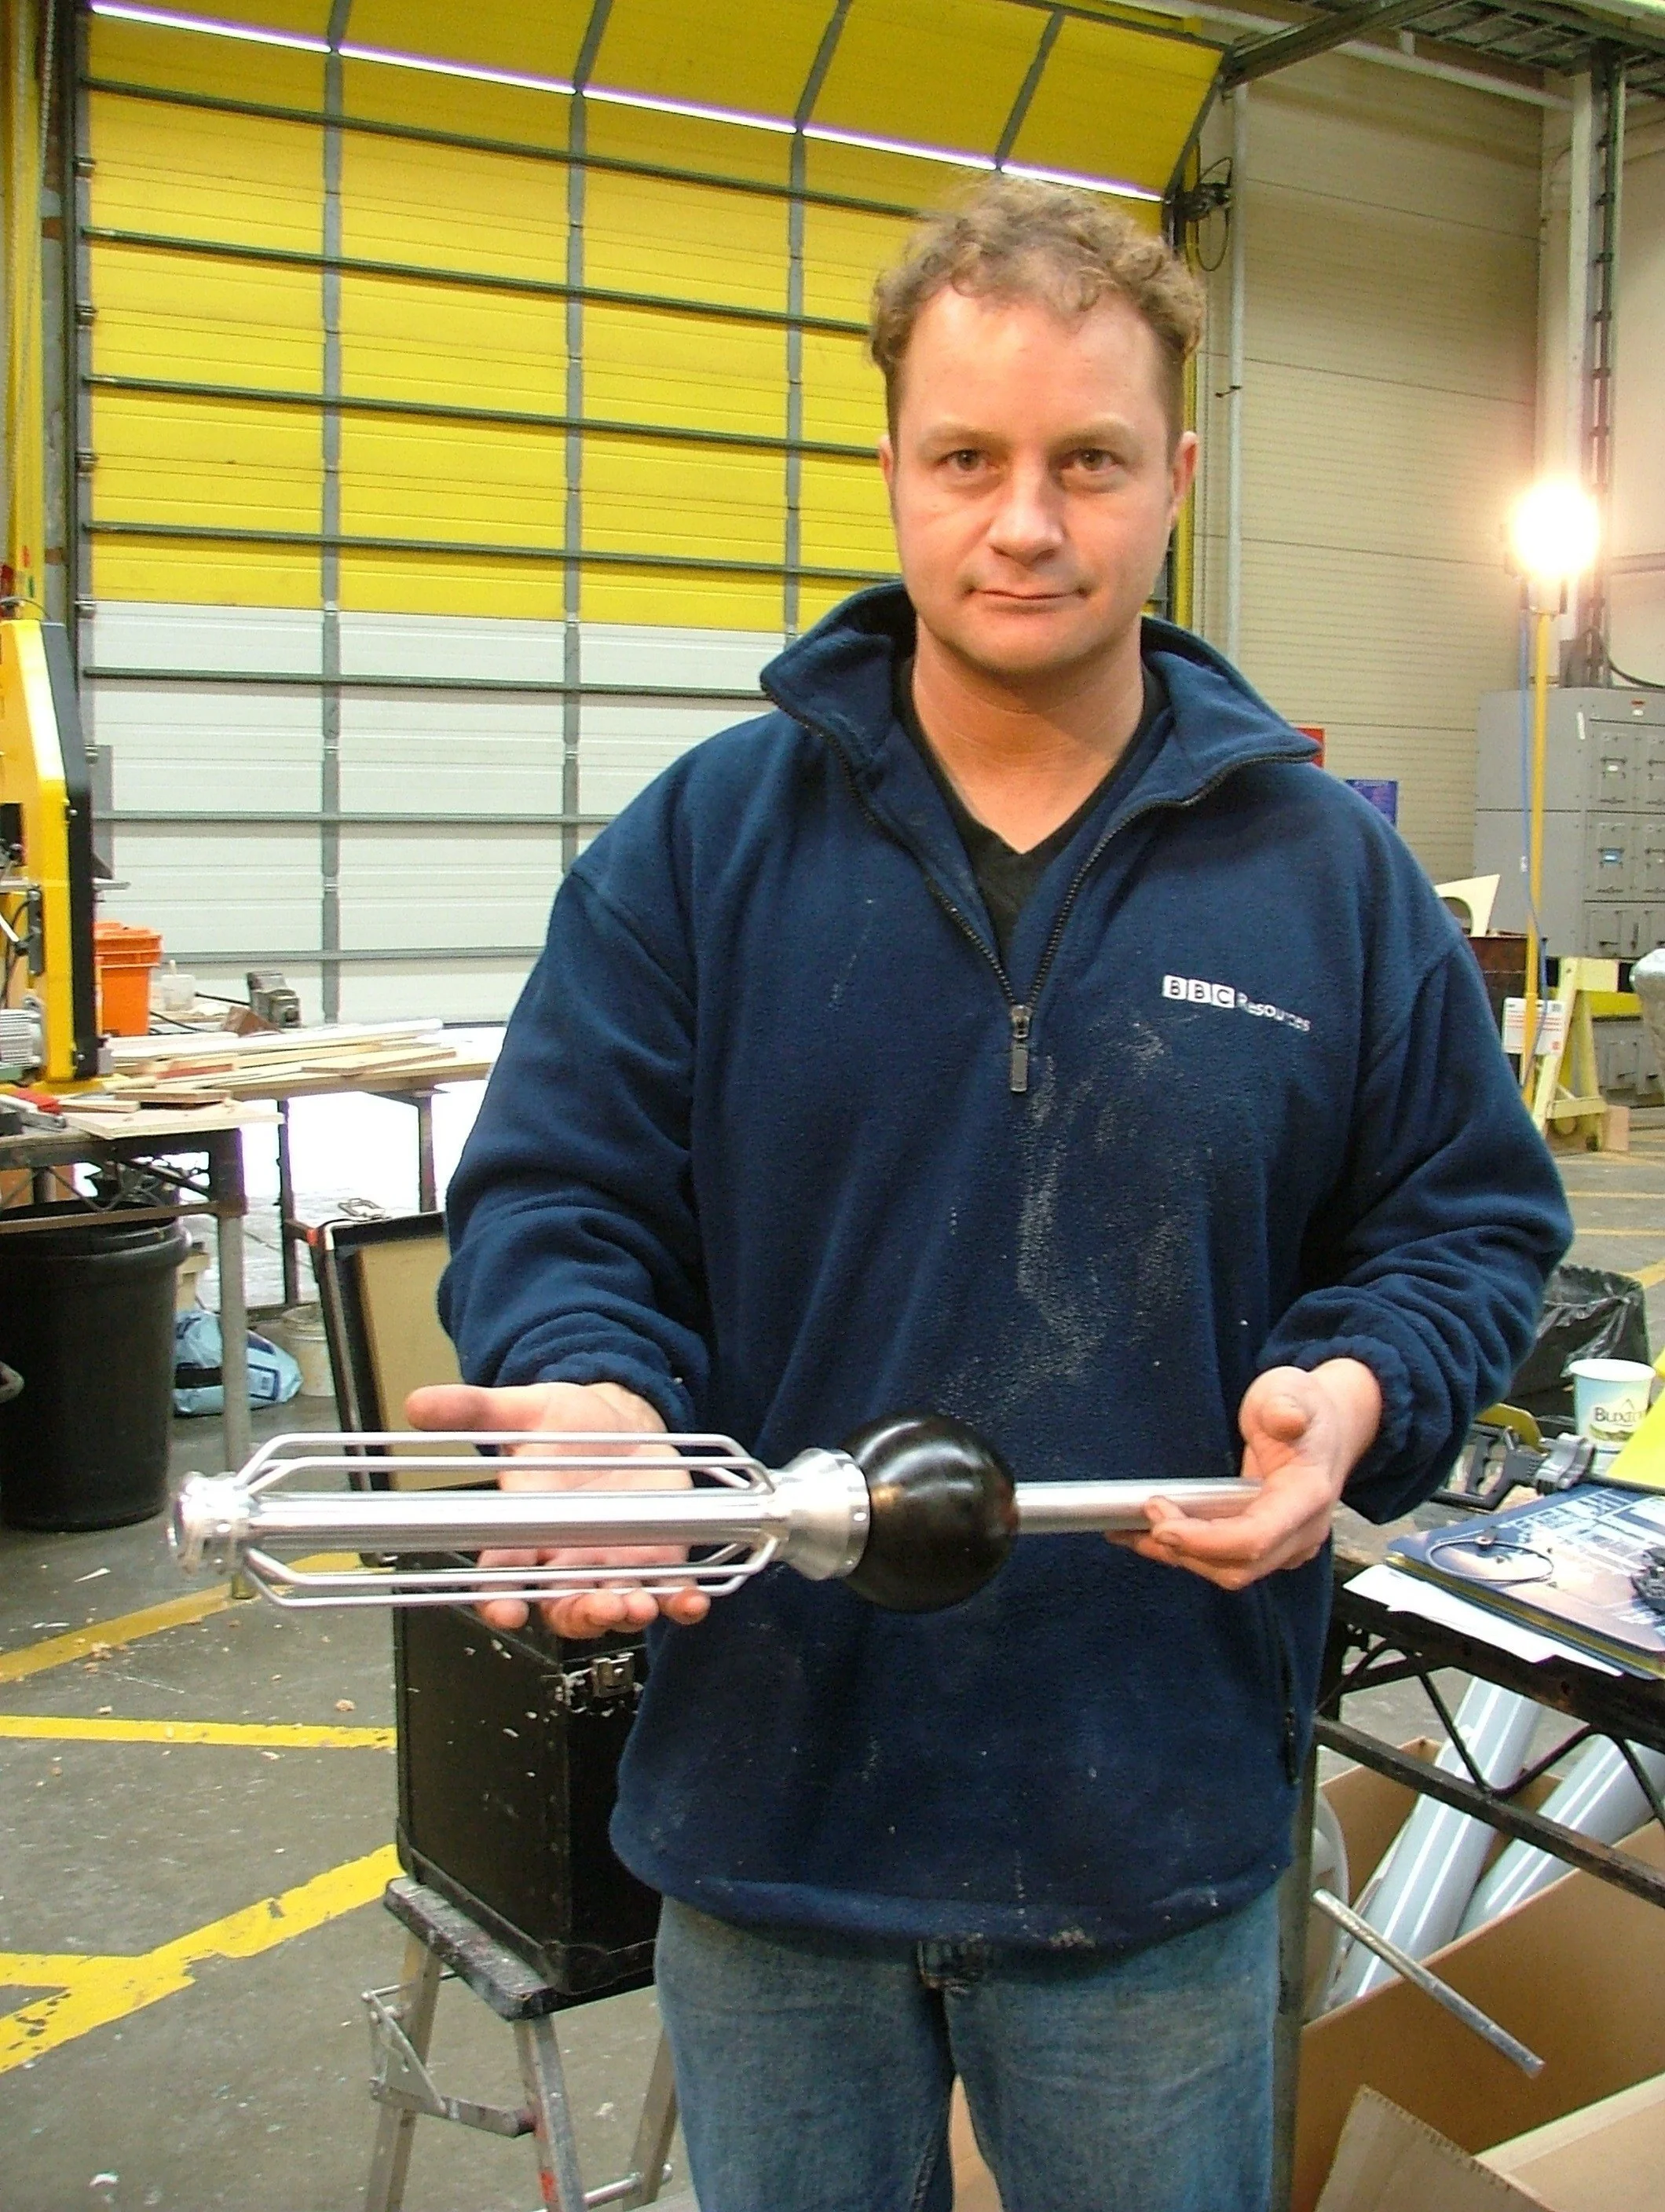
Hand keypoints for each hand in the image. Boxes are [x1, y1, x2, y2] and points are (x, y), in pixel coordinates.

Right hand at [404, 1378, 710, 1638]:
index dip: (501, 1602)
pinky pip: (669, 1593)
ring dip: (627, 1614)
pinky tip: (689, 1601)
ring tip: (638, 1604)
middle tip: (594, 1608)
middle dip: (579, 1616)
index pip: (503, 1578)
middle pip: (564, 1606)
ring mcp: (614, 1564)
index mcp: (527, 1533)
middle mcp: (567, 1559)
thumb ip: (474, 1410)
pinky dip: (681, 1603)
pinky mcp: (657, 1557)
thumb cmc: (566, 1425)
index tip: (505, 1612)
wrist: (619, 1420)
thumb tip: (418, 1402)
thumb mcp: (523, 1409)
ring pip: (614, 1608)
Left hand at [1112, 1359, 1382, 1590]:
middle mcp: (1301, 1532)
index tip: (1161, 1522)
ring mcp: (1286, 1544)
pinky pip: (1224, 1560)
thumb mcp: (1294, 1390)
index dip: (1206, 1540)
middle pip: (1237, 1566)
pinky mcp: (1267, 1544)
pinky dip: (1186, 1551)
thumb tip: (1285, 1418)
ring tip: (1127, 1530)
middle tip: (1142, 1516)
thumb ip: (1286, 1403)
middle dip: (1185, 1549)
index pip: (1255, 1538)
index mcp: (1309, 1497)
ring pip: (1227, 1570)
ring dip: (1177, 1555)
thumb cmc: (1308, 1408)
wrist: (1329, 1425)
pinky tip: (1148, 1535)